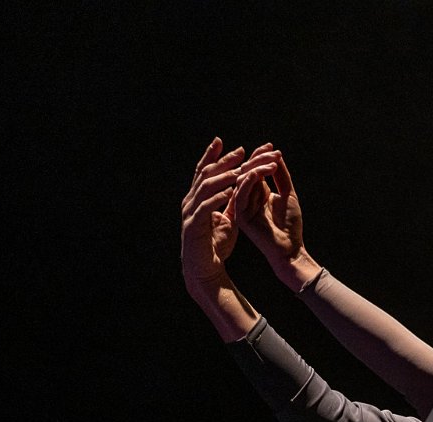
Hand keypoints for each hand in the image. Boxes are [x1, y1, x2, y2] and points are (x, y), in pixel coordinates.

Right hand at [180, 138, 250, 290]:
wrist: (205, 269)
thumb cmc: (215, 245)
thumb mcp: (227, 220)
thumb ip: (230, 203)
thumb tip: (238, 187)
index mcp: (198, 198)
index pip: (204, 172)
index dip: (213, 156)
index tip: (223, 141)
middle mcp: (191, 201)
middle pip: (206, 175)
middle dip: (224, 161)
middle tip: (242, 150)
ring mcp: (191, 212)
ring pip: (206, 188)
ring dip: (224, 177)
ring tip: (241, 168)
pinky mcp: (194, 225)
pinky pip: (206, 207)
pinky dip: (218, 198)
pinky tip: (231, 191)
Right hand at [231, 145, 318, 289]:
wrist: (290, 248)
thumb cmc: (290, 225)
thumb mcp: (288, 195)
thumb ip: (281, 176)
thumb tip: (277, 154)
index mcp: (256, 192)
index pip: (253, 169)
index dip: (260, 156)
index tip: (271, 146)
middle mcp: (246, 198)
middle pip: (246, 172)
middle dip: (259, 160)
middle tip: (272, 152)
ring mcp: (242, 207)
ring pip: (242, 181)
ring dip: (256, 170)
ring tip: (271, 164)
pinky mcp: (240, 216)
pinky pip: (239, 195)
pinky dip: (247, 183)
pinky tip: (255, 174)